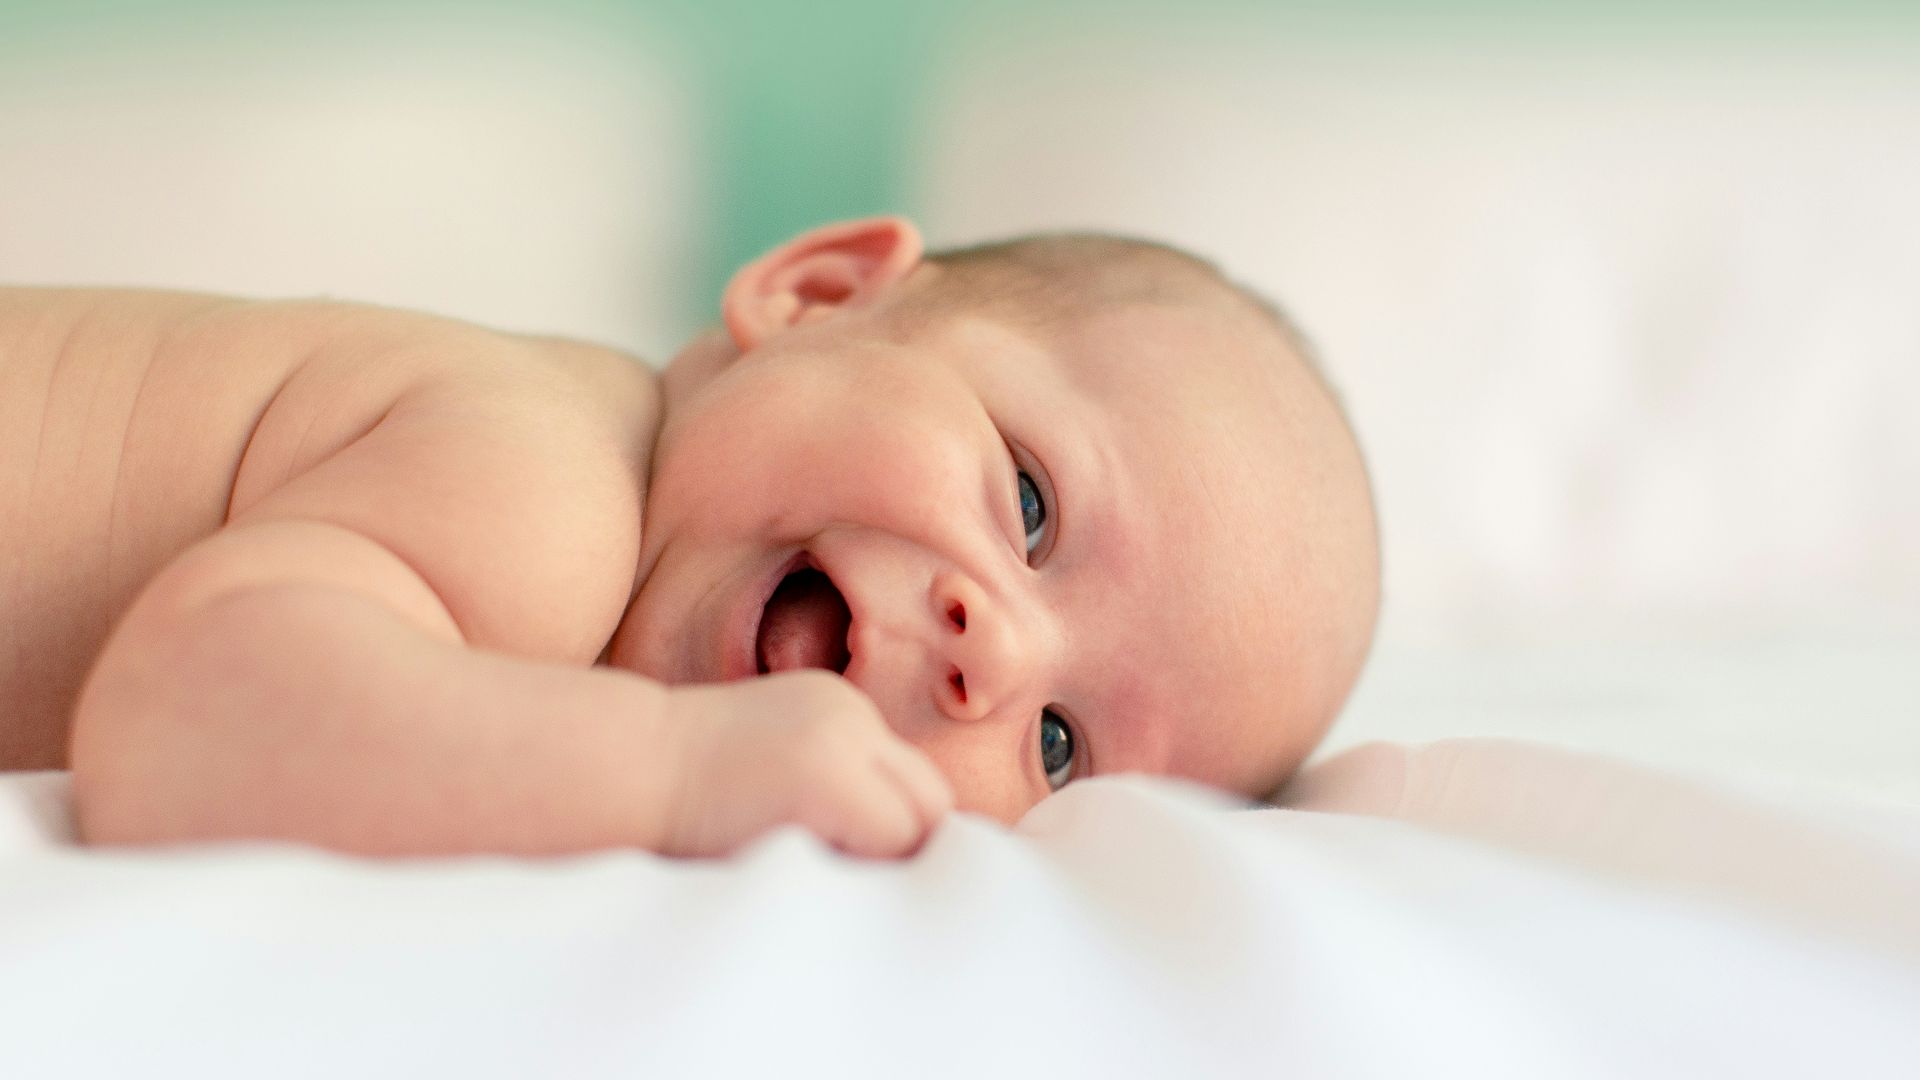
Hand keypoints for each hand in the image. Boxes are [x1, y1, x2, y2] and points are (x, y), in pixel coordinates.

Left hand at [661, 670, 953, 858]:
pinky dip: (868, 773)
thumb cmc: (699, 841)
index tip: (865, 891)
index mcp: (829, 779)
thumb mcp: (783, 871)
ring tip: (840, 830)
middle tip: (870, 868)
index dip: (896, 875)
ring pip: (912, 770)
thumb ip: (853, 872)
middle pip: (931, 799)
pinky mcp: (832, 690)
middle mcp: (846, 728)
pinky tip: (821, 792)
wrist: (647, 764)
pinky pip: (880, 743)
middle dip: (913, 839)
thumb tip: (905, 884)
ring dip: (893, 804)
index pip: (913, 839)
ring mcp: (842, 701)